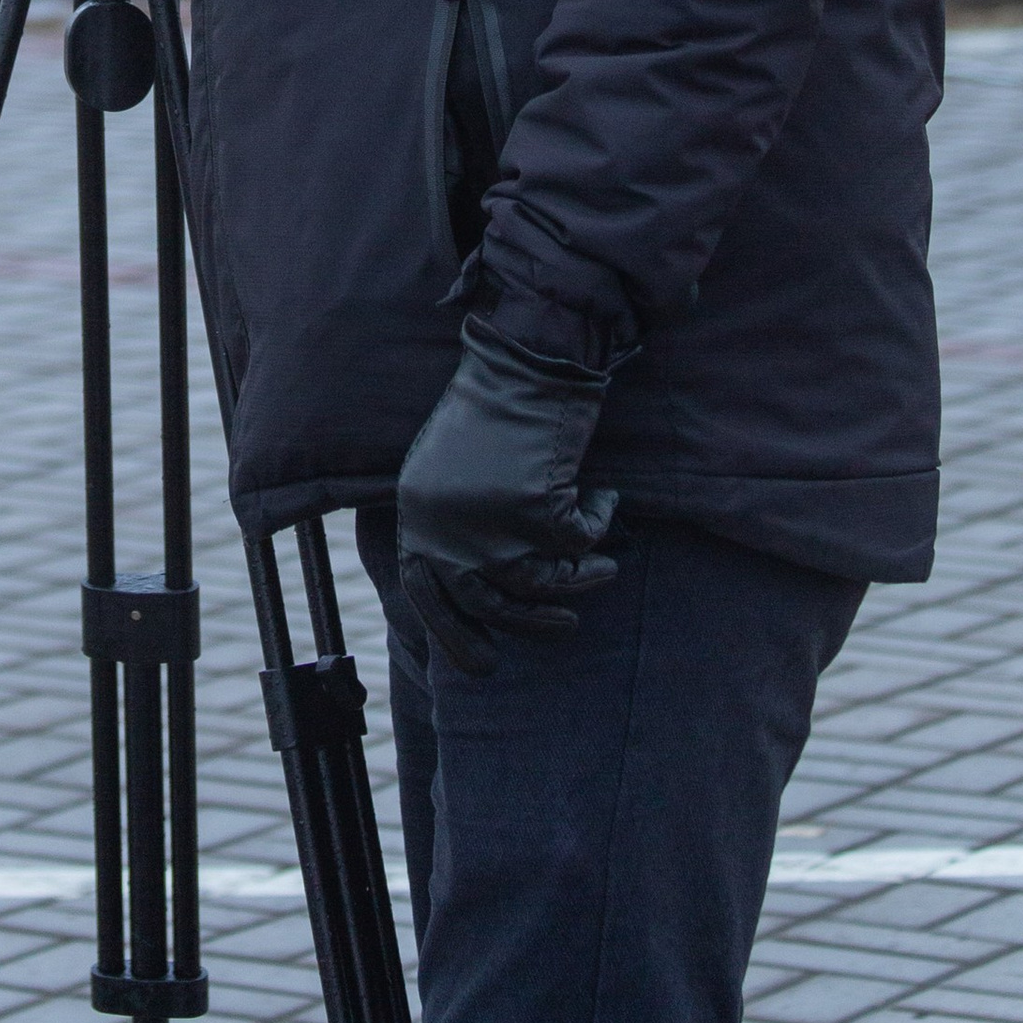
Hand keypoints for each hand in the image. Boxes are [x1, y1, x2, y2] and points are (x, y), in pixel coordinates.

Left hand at [396, 312, 620, 677]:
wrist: (521, 357)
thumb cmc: (490, 404)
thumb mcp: (443, 470)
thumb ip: (448, 521)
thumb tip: (473, 584)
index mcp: (417, 516)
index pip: (427, 591)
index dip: (454, 631)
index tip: (483, 665)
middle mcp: (446, 528)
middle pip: (486, 601)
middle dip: (528, 624)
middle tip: (563, 626)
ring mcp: (490, 525)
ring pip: (542, 580)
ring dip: (580, 577)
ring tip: (605, 568)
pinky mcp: (535, 512)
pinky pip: (578, 541)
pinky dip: (599, 523)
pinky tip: (605, 497)